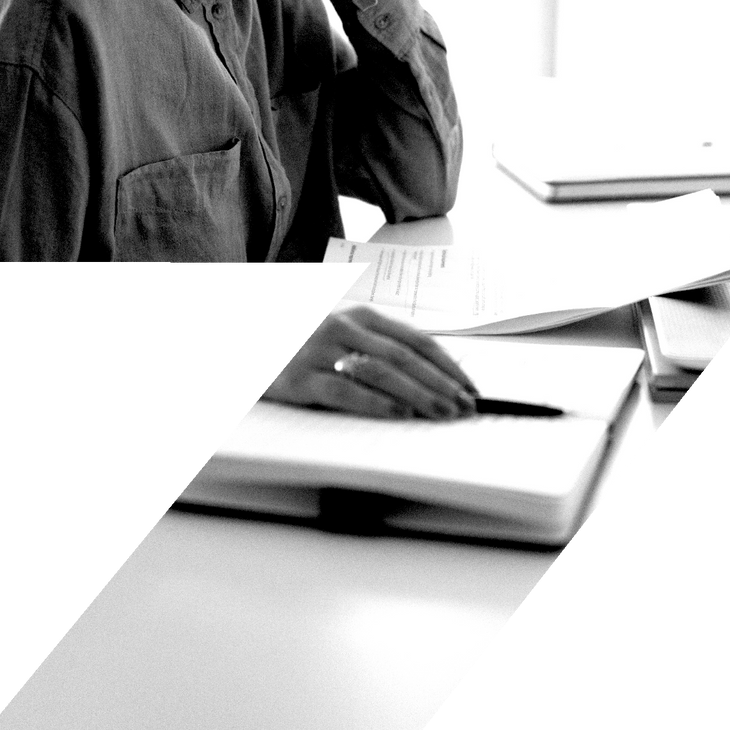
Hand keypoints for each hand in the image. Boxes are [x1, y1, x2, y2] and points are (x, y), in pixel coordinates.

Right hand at [263, 304, 479, 419]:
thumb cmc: (308, 345)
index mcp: (361, 315)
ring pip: (381, 372)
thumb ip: (381, 347)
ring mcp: (321, 350)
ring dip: (418, 394)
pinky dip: (376, 404)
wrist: (261, 347)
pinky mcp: (302, 377)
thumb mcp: (346, 334)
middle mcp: (344, 326)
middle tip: (464, 405)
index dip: (446, 363)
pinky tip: (398, 415)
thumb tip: (434, 374)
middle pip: (404, 356)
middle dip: (440, 383)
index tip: (468, 385)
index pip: (415, 338)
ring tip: (441, 412)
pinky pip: (346, 391)